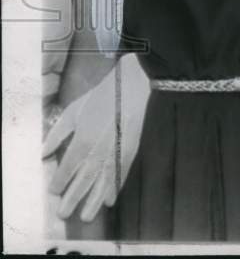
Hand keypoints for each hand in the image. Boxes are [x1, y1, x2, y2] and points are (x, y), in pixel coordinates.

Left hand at [42, 54, 149, 221]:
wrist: (133, 85)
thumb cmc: (102, 96)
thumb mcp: (74, 110)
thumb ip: (57, 133)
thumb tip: (44, 153)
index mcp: (83, 139)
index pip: (67, 168)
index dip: (59, 182)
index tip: (54, 190)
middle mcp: (99, 150)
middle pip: (84, 181)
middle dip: (73, 199)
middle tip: (65, 213)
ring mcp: (117, 151)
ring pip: (103, 182)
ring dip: (94, 201)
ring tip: (87, 216)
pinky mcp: (131, 149)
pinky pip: (121, 174)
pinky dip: (115, 188)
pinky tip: (110, 200)